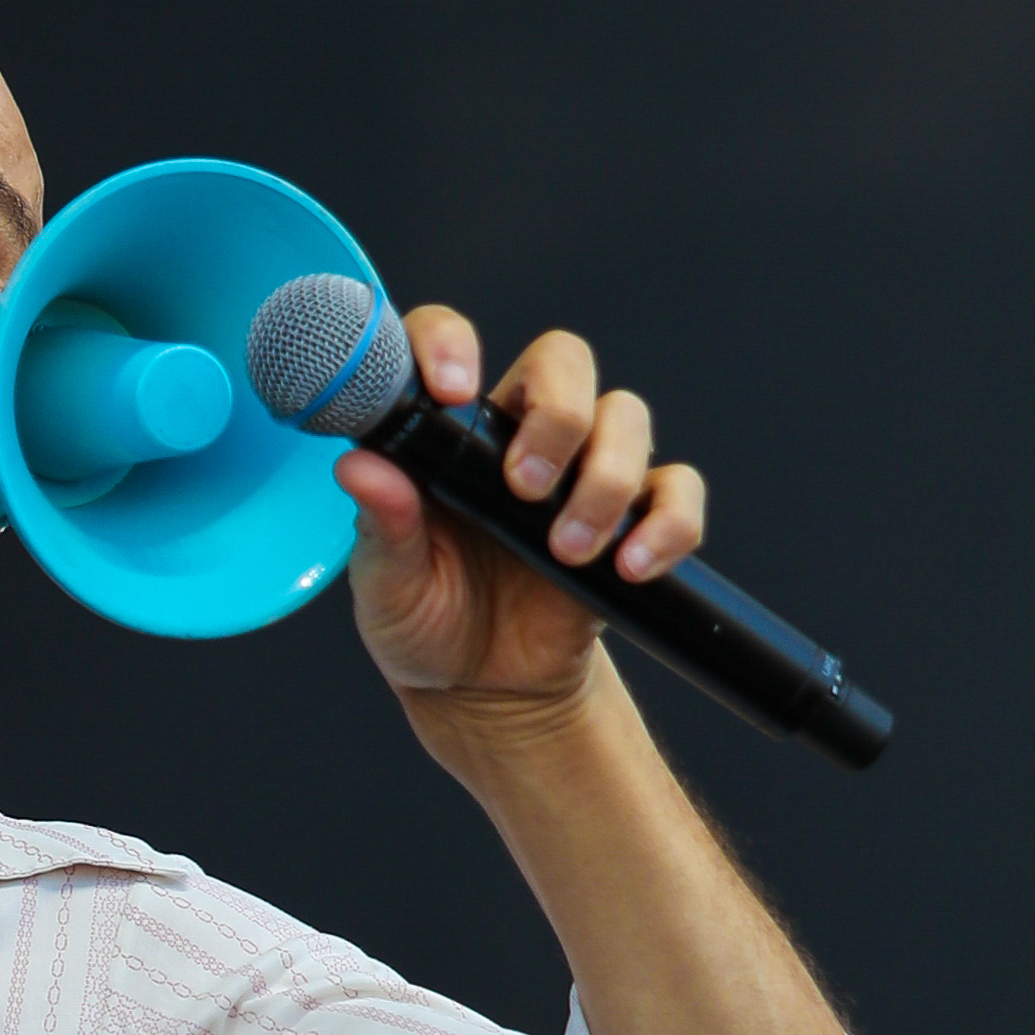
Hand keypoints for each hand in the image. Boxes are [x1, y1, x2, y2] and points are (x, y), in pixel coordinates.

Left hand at [334, 307, 706, 734]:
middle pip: (563, 360)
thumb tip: (358, 466)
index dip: (450, 343)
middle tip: (525, 488)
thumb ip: (382, 526)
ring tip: (566, 551)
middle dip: (558, 413)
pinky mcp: (630, 520)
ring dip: (605, 479)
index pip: (447, 345)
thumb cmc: (424, 624)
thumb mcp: (386, 586)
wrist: (484, 692)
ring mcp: (579, 473)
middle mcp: (514, 438)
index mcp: (444, 438)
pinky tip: (630, 566)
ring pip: (626, 415)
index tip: (452, 387)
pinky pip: (677, 489)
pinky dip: (668, 522)